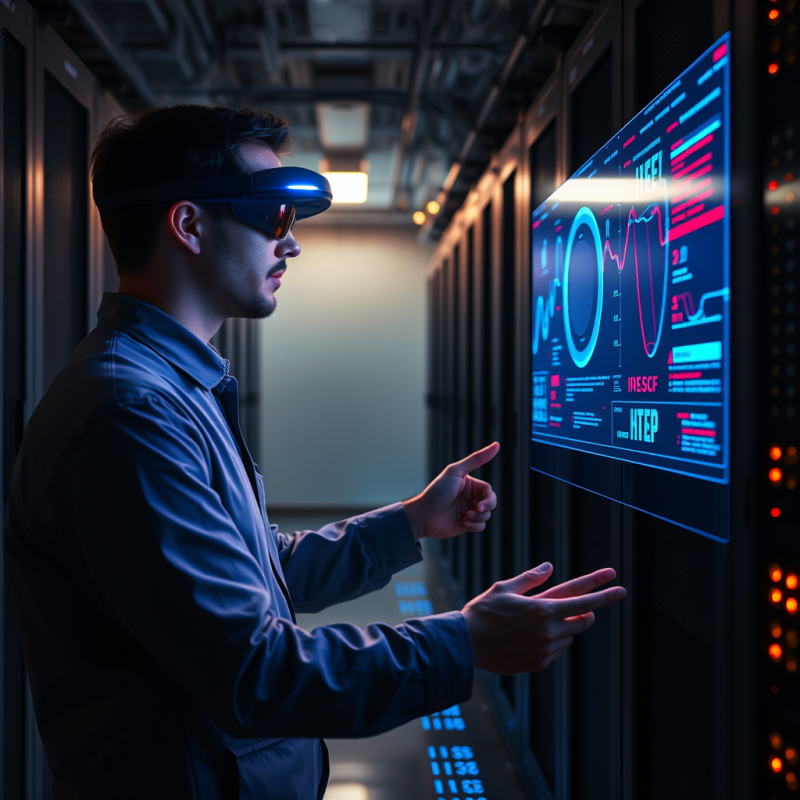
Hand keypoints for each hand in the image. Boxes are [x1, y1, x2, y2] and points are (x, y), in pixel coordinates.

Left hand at [403, 443, 498, 541]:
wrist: (423, 515)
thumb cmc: (437, 491)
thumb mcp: (456, 472)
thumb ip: (476, 459)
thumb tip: (497, 444)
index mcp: (469, 484)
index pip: (488, 490)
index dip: (488, 498)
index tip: (480, 503)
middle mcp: (469, 497)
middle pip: (490, 503)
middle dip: (486, 508)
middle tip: (477, 509)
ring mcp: (468, 511)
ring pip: (487, 515)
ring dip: (478, 517)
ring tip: (464, 516)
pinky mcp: (466, 524)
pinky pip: (481, 526)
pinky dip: (474, 525)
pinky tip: (463, 522)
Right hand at [461, 563, 625, 673]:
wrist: (467, 645)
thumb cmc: (484, 612)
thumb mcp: (505, 588)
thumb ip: (531, 578)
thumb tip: (549, 566)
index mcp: (542, 608)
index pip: (583, 598)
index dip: (603, 592)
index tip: (620, 586)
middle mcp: (549, 630)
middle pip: (584, 620)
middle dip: (587, 611)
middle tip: (574, 604)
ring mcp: (546, 649)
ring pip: (570, 635)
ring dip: (563, 626)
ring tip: (534, 622)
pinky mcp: (540, 663)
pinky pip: (556, 649)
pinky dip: (551, 640)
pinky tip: (527, 637)